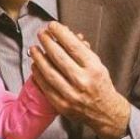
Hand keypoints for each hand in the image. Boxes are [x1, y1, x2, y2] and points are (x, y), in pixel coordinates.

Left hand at [30, 21, 129, 138]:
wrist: (106, 113)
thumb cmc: (100, 84)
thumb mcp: (97, 64)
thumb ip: (81, 49)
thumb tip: (64, 32)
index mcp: (94, 68)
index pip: (73, 46)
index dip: (60, 33)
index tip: (52, 25)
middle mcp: (83, 81)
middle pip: (59, 57)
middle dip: (47, 42)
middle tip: (41, 33)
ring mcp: (71, 94)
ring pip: (49, 71)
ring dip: (38, 58)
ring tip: (33, 48)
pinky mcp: (62, 105)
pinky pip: (45, 86)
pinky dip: (38, 74)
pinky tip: (34, 65)